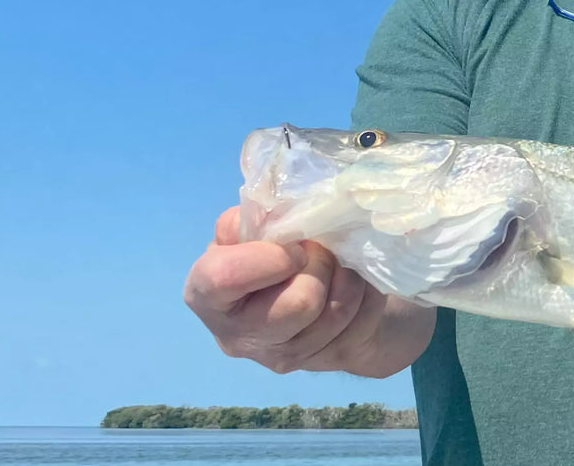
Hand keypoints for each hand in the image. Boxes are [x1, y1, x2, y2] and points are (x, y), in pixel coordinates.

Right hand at [183, 207, 431, 377]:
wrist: (320, 292)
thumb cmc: (277, 251)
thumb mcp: (256, 228)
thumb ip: (254, 219)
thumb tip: (272, 212)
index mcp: (206, 294)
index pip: (223, 278)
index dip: (269, 257)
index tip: (293, 247)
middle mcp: (237, 335)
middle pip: (300, 302)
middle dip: (321, 265)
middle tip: (321, 251)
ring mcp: (284, 356)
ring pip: (337, 309)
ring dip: (348, 275)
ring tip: (341, 263)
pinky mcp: (326, 361)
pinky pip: (361, 318)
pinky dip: (367, 291)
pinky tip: (355, 283)